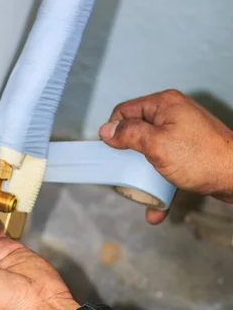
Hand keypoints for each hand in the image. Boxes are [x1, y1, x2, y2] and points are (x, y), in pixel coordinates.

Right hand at [99, 89, 232, 223]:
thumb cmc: (202, 159)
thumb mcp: (157, 145)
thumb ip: (129, 134)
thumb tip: (107, 130)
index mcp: (164, 105)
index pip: (125, 111)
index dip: (113, 132)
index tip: (110, 154)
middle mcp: (172, 115)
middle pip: (136, 132)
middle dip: (128, 159)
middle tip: (125, 175)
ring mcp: (181, 133)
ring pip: (150, 152)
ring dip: (143, 177)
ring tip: (142, 194)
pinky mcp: (188, 151)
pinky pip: (165, 164)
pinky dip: (159, 183)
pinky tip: (157, 204)